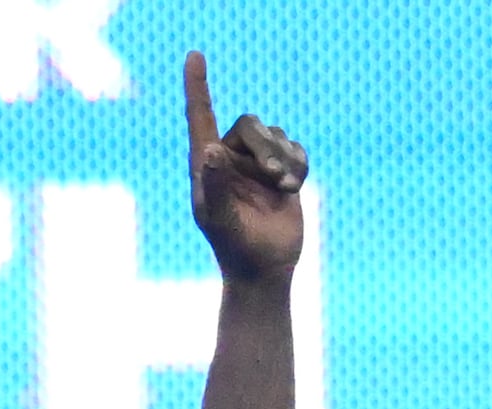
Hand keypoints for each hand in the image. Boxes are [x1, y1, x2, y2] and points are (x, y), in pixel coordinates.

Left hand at [183, 54, 309, 285]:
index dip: (197, 87)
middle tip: (273, 176)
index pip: (200, 118)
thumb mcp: (222, 218)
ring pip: (275, 135)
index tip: (193, 56)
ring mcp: (256, 164)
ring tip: (283, 188)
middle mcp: (229, 159)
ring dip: (284, 160)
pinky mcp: (281, 170)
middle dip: (264, 147)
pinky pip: (295, 148)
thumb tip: (210, 150)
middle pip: (249, 125)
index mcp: (206, 167)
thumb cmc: (235, 248)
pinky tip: (292, 190)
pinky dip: (298, 166)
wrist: (265, 269)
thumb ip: (216, 184)